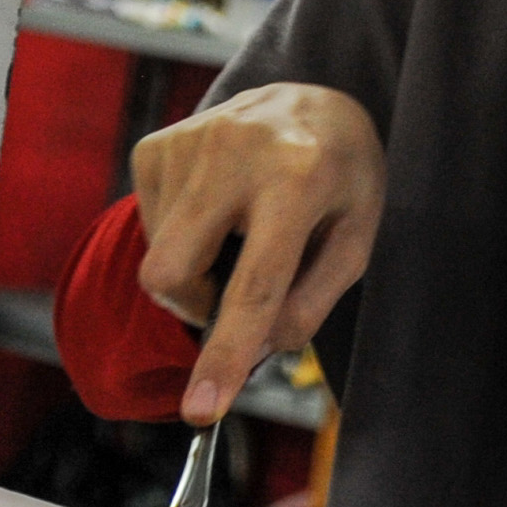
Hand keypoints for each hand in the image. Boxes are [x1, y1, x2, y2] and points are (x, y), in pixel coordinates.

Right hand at [128, 82, 385, 426]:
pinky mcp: (154, 146)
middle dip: (200, 308)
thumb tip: (256, 349)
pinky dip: (183, 239)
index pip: (254, 285)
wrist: (311, 98)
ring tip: (243, 229)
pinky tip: (219, 209)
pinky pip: (151, 229)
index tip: (201, 409)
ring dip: (198, 270)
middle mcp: (233, 153)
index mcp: (297, 177)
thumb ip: (312, 301)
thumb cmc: (342, 176)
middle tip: (242, 289)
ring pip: (160, 259)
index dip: (227, 353)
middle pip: (175, 277)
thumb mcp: (356, 238)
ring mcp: (185, 144)